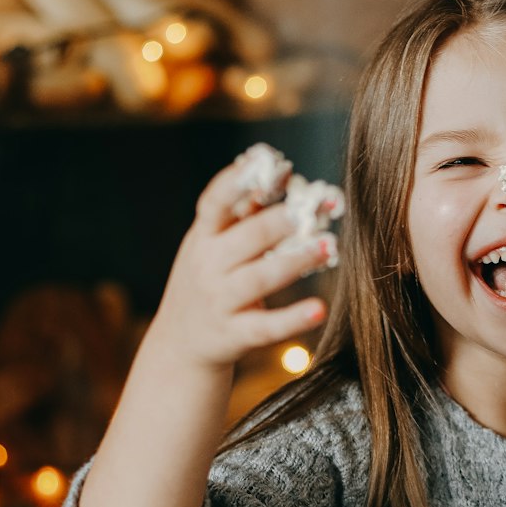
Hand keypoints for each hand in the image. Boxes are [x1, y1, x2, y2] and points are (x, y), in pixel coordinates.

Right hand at [151, 160, 331, 369]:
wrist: (179, 345)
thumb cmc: (206, 283)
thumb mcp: (211, 247)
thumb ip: (240, 216)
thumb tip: (278, 172)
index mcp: (203, 239)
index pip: (214, 204)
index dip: (235, 182)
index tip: (264, 162)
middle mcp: (208, 267)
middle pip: (247, 239)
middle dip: (281, 222)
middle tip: (313, 210)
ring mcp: (220, 302)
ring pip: (260, 278)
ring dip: (295, 261)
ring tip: (326, 246)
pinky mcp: (235, 335)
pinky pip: (267, 327)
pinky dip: (293, 318)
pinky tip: (319, 309)